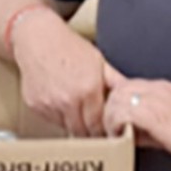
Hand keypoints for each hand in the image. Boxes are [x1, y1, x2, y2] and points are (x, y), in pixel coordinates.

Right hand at [12, 11, 109, 136]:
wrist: (38, 38)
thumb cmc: (69, 47)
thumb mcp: (99, 62)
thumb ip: (116, 82)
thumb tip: (135, 97)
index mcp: (88, 90)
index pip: (100, 126)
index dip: (105, 130)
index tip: (108, 128)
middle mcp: (67, 100)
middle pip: (83, 132)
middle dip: (91, 131)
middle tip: (95, 123)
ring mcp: (49, 104)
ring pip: (67, 128)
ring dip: (74, 123)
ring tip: (77, 109)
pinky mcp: (35, 105)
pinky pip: (51, 120)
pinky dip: (58, 116)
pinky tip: (61, 101)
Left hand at [102, 66, 170, 169]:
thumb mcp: (170, 126)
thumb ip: (148, 126)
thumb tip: (128, 134)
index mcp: (163, 88)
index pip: (127, 85)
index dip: (115, 102)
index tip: (113, 120)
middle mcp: (158, 89)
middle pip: (117, 89)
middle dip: (109, 109)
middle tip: (109, 128)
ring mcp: (157, 99)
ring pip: (116, 98)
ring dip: (110, 117)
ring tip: (114, 134)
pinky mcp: (156, 114)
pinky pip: (122, 112)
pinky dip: (115, 125)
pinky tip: (120, 137)